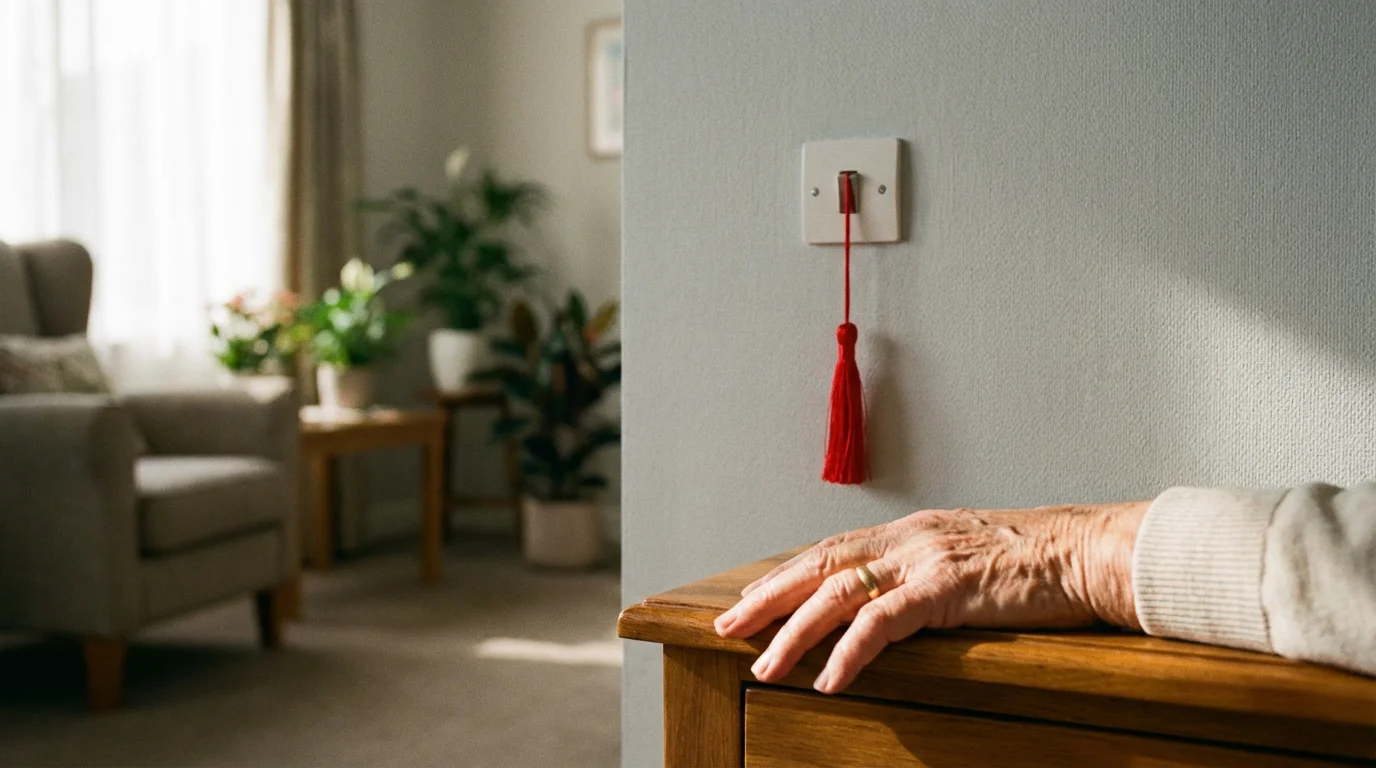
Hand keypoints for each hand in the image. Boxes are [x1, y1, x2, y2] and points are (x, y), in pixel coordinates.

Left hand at [713, 501, 1147, 693]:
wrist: (1090, 551)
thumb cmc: (1038, 563)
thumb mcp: (969, 559)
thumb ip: (927, 575)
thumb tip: (896, 604)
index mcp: (909, 531)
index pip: (829, 551)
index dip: (784, 576)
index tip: (750, 598)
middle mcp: (907, 538)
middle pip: (818, 566)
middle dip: (768, 598)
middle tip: (727, 625)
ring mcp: (925, 560)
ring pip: (838, 594)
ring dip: (795, 632)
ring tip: (766, 665)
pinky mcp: (947, 588)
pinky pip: (884, 622)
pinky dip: (850, 652)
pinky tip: (828, 678)